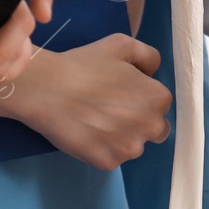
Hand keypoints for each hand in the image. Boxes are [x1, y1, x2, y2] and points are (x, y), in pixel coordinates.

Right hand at [0, 33, 172, 169]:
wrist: (48, 89)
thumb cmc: (85, 65)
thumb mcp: (123, 44)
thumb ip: (149, 57)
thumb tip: (153, 74)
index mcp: (158, 98)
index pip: (160, 104)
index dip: (142, 97)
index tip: (122, 93)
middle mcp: (151, 126)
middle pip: (154, 129)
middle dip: (139, 121)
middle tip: (112, 109)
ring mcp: (129, 148)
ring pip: (133, 146)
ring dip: (121, 137)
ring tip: (96, 120)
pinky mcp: (108, 163)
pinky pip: (112, 158)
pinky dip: (102, 149)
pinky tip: (87, 132)